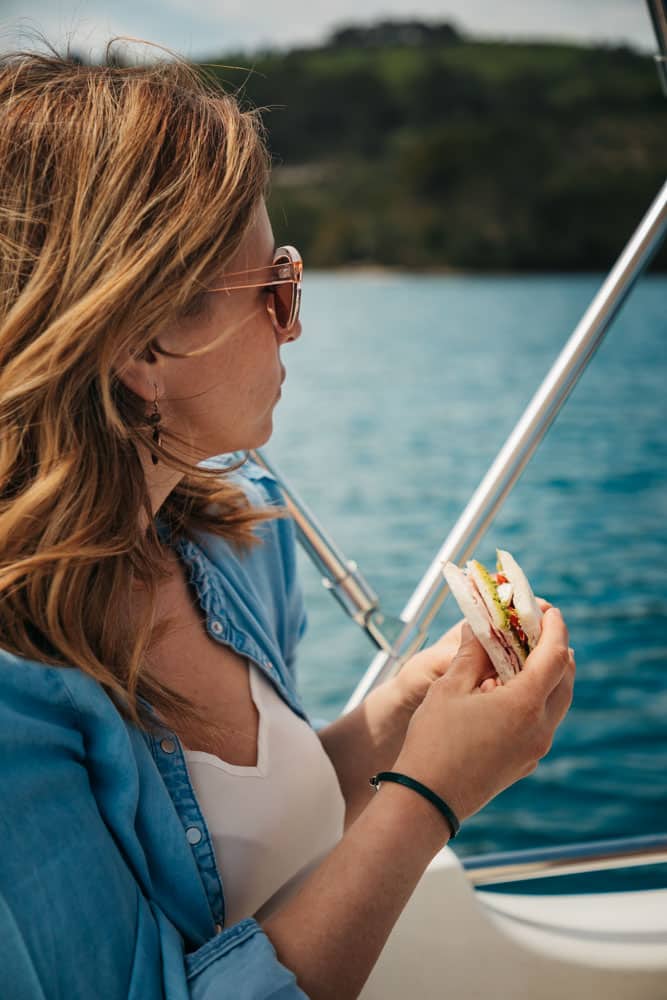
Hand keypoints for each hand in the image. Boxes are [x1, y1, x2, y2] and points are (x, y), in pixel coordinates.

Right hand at [392, 607, 575, 823]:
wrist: (427, 800)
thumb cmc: (433, 741)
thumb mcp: (448, 688)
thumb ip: (470, 654)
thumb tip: (478, 627)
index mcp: (524, 705)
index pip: (555, 657)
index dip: (554, 628)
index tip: (549, 609)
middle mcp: (539, 728)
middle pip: (564, 680)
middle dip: (555, 651)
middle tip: (537, 630)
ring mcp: (535, 750)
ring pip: (556, 704)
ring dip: (546, 677)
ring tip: (523, 657)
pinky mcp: (524, 763)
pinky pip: (541, 723)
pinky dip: (535, 700)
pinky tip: (509, 691)